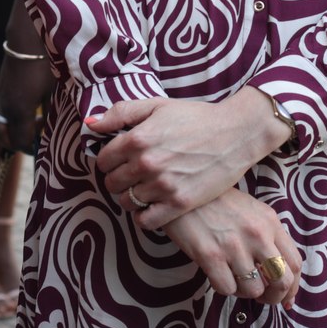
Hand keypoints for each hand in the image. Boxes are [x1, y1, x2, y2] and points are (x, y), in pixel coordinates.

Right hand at [0, 52, 55, 154]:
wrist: (26, 40)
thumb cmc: (45, 65)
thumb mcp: (52, 91)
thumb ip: (51, 112)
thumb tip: (51, 128)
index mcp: (21, 111)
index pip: (21, 141)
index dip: (32, 149)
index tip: (42, 148)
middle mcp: (6, 108)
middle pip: (5, 137)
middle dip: (18, 144)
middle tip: (34, 142)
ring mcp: (0, 98)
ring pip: (0, 126)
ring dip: (12, 131)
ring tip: (32, 123)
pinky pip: (0, 114)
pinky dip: (9, 120)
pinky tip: (26, 109)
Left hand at [88, 93, 289, 230]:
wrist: (235, 133)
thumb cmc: (195, 117)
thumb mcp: (156, 106)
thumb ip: (121, 113)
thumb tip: (91, 125)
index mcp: (137, 138)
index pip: (102, 160)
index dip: (108, 160)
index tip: (119, 160)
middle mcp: (147, 163)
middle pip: (112, 183)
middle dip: (117, 179)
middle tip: (131, 175)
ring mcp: (163, 185)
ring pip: (126, 202)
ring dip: (130, 197)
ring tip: (142, 189)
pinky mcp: (180, 203)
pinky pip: (146, 221)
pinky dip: (144, 216)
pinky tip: (152, 205)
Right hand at [161, 189, 304, 307]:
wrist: (183, 191)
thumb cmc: (217, 202)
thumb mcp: (252, 211)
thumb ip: (268, 236)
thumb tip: (278, 270)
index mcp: (270, 222)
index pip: (295, 263)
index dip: (292, 287)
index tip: (284, 296)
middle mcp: (257, 234)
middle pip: (281, 280)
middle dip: (274, 297)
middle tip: (263, 298)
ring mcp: (234, 246)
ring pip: (254, 290)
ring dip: (245, 292)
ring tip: (234, 280)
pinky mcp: (211, 255)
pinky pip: (227, 289)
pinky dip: (224, 288)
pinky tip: (217, 275)